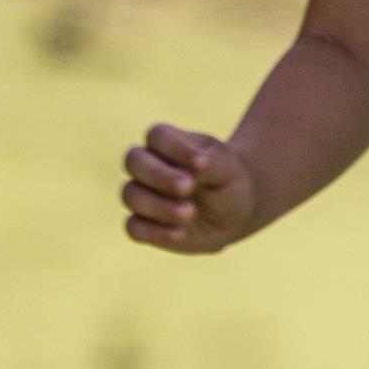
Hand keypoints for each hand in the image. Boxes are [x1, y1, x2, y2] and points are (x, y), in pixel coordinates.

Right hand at [122, 122, 260, 252]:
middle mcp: (148, 166)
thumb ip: (206, 165)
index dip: (174, 147)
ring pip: (131, 195)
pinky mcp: (144, 224)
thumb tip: (188, 171)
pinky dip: (154, 232)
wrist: (237, 210)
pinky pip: (134, 228)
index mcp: (167, 143)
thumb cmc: (227, 180)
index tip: (202, 162)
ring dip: (159, 205)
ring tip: (190, 212)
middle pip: (134, 161)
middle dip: (159, 175)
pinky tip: (180, 233)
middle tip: (188, 186)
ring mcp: (142, 195)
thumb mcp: (226, 168)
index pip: (157, 136)